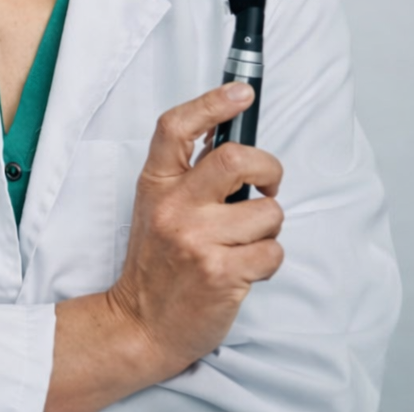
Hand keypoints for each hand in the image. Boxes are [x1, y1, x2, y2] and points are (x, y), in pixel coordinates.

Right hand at [106, 82, 285, 375]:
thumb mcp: (157, 207)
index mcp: (156, 183)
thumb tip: (235, 143)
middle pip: (237, 159)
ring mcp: (197, 239)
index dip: (212, 103)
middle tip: (266, 187)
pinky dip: (267, 262)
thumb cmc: (158, 262)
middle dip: (269, 169)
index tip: (241, 92)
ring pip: (268, 213)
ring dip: (268, 230)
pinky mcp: (222, 273)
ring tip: (243, 244)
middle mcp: (174, 206)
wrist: (140, 322)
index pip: (176, 128)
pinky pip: (273, 252)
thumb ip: (188, 177)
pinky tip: (243, 270)